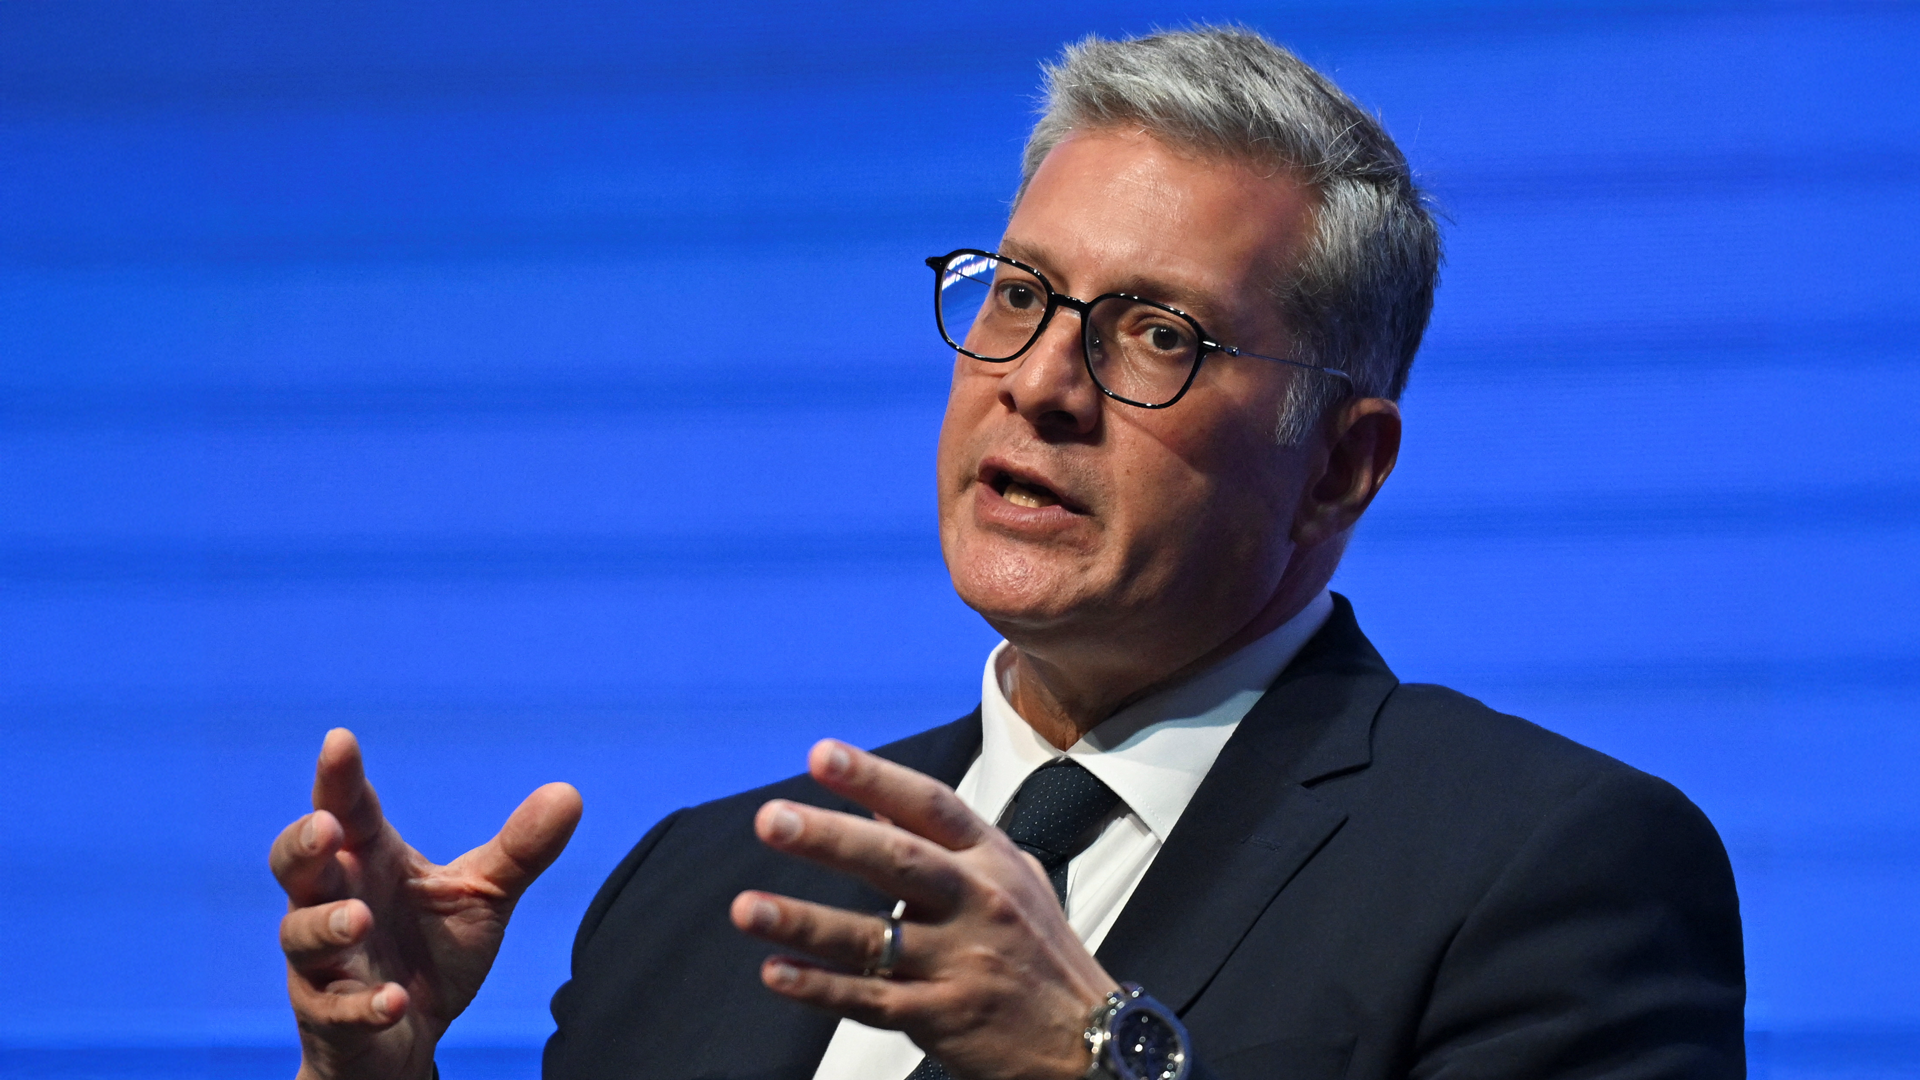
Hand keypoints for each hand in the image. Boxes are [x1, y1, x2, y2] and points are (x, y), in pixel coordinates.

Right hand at [269, 728, 581, 1079]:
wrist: (408, 1039)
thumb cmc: (432, 951)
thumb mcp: (482, 896)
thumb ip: (519, 849)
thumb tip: (569, 792)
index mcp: (369, 861)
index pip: (348, 811)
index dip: (339, 778)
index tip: (340, 740)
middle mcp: (335, 902)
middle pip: (296, 865)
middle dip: (303, 844)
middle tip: (326, 826)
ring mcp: (323, 963)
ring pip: (300, 935)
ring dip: (327, 924)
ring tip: (360, 919)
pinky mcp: (329, 1017)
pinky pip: (336, 1011)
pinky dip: (363, 1005)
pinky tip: (394, 1001)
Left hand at [730, 740, 1117, 1079]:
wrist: (1090, 1042)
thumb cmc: (1040, 954)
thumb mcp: (1009, 879)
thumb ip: (942, 841)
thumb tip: (871, 802)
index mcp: (990, 860)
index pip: (928, 805)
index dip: (873, 778)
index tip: (821, 755)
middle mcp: (975, 903)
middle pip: (895, 860)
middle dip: (829, 838)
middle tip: (771, 818)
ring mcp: (958, 961)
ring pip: (871, 937)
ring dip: (804, 921)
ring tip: (748, 907)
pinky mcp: (942, 1017)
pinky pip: (869, 1000)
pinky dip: (820, 987)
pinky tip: (776, 972)